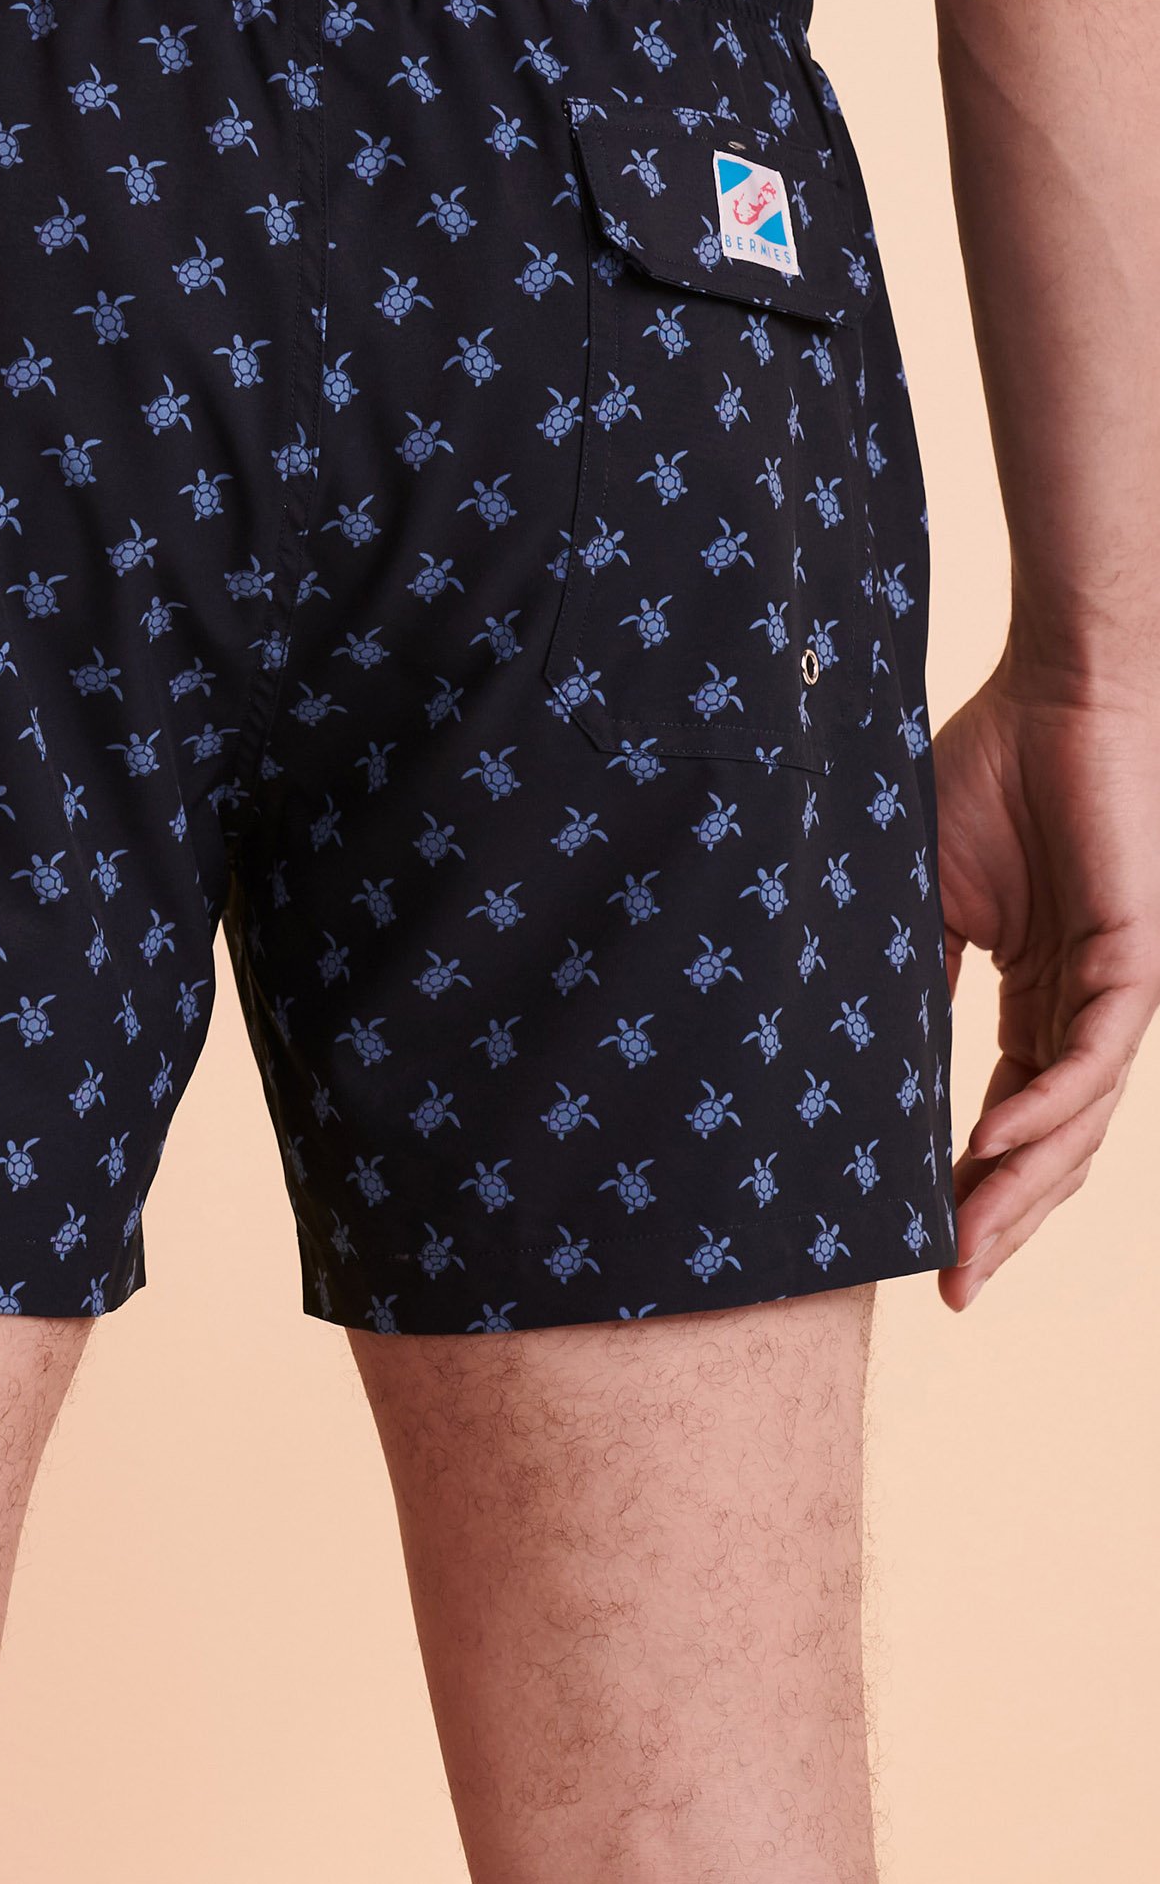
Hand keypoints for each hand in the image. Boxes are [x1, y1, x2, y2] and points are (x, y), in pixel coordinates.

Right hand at [933, 652, 1159, 1309]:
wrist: (1056, 694)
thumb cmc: (990, 773)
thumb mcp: (923, 898)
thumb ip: (910, 976)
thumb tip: (848, 1059)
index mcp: (1036, 993)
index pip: (1006, 1114)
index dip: (970, 1186)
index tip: (919, 1249)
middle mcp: (1083, 1007)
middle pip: (1050, 1146)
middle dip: (1002, 1221)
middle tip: (954, 1286)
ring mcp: (1114, 988)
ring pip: (1079, 1122)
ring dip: (1023, 1189)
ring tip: (969, 1244)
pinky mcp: (1135, 957)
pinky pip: (1094, 1058)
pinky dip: (1047, 1109)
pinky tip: (995, 1148)